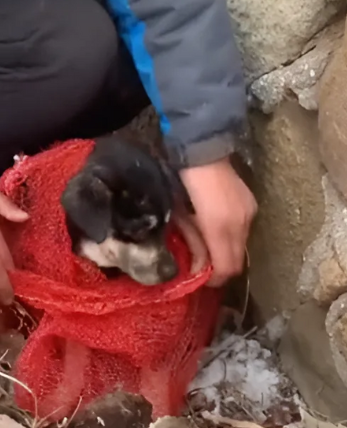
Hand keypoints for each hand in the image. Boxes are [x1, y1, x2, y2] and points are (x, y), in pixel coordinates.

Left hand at [179, 158, 256, 286]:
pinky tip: (217, 231)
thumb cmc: (183, 182)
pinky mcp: (252, 206)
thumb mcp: (180, 213)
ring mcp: (249, 214)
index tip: (202, 281)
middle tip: (204, 269)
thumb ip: (192, 241)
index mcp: (219, 227)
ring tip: (208, 248)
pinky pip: (244, 232)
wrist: (204, 150)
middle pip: (238, 261)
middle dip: (222, 269)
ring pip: (242, 247)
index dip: (216, 280)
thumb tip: (197, 268)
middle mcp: (241, 223)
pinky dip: (232, 239)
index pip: (227, 267)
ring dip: (227, 253)